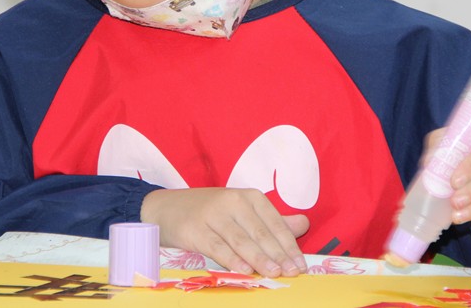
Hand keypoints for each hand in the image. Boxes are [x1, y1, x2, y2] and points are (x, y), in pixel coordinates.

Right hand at [140, 187, 309, 277]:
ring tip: (274, 273)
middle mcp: (233, 202)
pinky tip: (245, 270)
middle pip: (260, 232)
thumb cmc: (211, 212)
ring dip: (259, 258)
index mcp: (250, 196)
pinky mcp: (195, 229)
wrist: (167, 208)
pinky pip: (218, 247)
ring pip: (241, 240)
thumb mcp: (243, 211)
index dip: (289, 245)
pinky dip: (232, 259)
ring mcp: (213, 215)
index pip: (275, 222)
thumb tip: (303, 224)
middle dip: (278, 254)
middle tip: (292, 272)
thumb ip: (272, 220)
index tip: (301, 264)